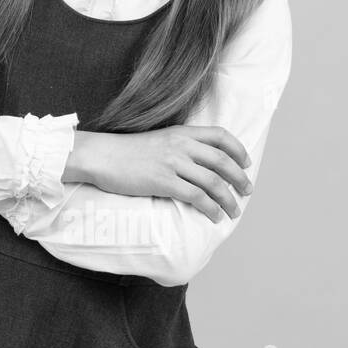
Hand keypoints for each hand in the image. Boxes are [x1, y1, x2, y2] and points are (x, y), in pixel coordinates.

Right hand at [68, 127, 252, 222]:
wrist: (100, 156)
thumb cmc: (125, 152)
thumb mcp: (156, 140)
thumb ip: (178, 146)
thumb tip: (198, 164)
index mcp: (180, 132)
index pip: (220, 136)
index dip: (238, 150)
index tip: (245, 163)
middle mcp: (180, 145)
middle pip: (222, 161)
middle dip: (240, 179)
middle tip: (247, 191)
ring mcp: (172, 163)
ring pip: (213, 182)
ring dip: (229, 199)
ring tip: (234, 211)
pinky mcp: (163, 181)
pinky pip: (197, 197)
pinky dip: (211, 208)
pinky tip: (214, 215)